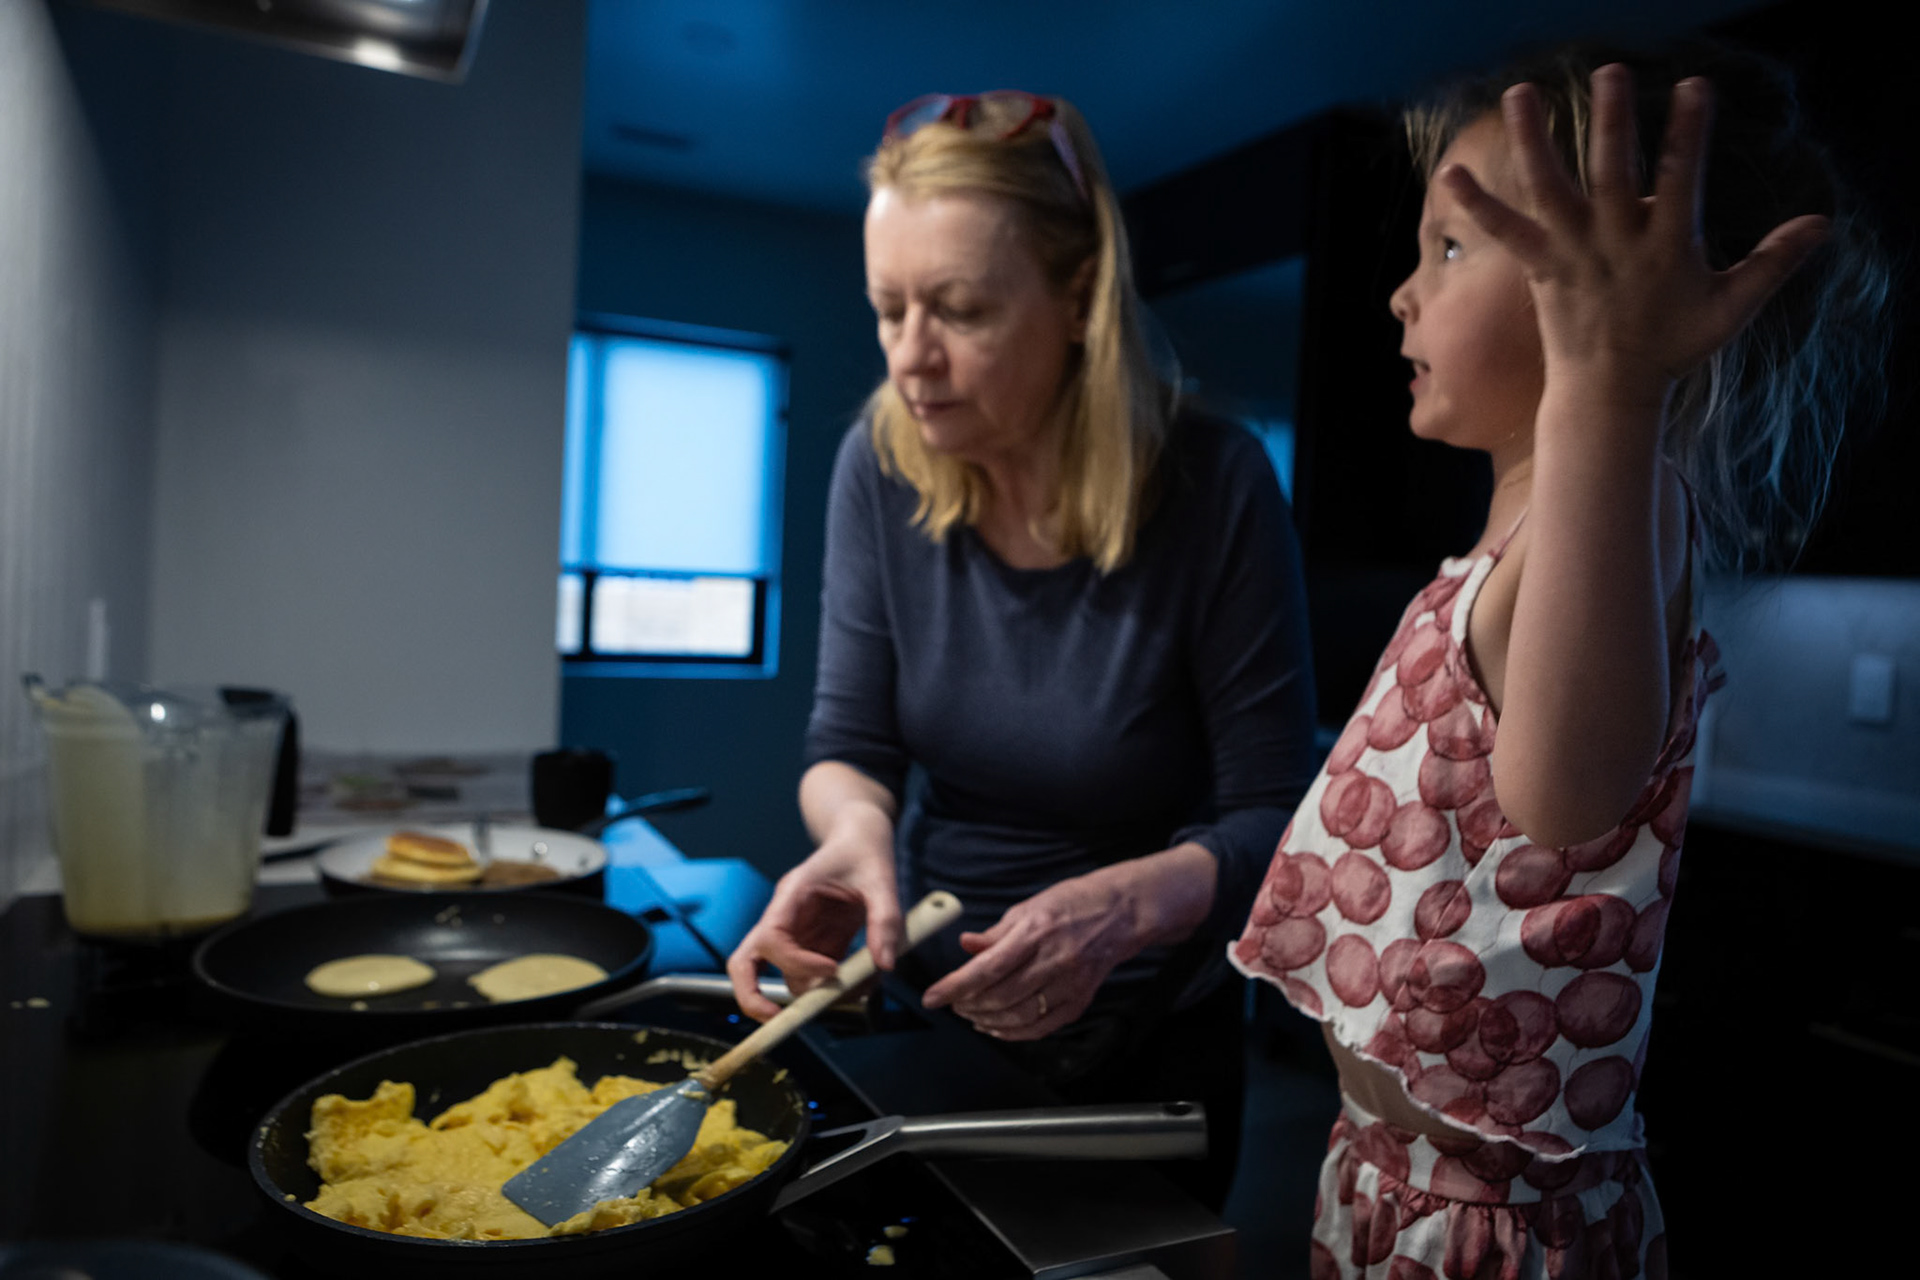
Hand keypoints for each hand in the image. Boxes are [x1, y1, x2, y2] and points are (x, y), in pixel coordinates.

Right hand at [725, 809, 900, 1021]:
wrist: (860, 838)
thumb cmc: (862, 850)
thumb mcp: (881, 879)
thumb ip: (885, 920)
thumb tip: (883, 964)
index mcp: (792, 895)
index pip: (771, 938)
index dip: (796, 963)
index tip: (833, 971)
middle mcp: (786, 918)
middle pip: (745, 962)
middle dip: (753, 996)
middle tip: (776, 1021)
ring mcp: (797, 935)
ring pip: (785, 977)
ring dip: (817, 995)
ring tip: (863, 988)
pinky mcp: (815, 945)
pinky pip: (814, 978)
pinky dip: (837, 990)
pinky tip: (867, 981)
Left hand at [920, 868, 1144, 1041]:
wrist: (1121, 913)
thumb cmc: (1071, 904)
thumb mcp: (1029, 907)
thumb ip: (996, 933)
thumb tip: (965, 946)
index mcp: (1035, 932)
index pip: (986, 968)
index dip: (954, 986)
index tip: (932, 997)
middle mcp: (1053, 960)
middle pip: (999, 996)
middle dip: (967, 1005)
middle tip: (951, 1004)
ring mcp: (1069, 984)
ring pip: (1018, 1016)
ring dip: (987, 1020)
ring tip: (970, 1015)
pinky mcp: (1080, 1000)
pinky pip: (1041, 1027)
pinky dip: (1014, 1032)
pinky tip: (997, 1026)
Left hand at [1443, 65, 1828, 414]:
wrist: (1610, 394)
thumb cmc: (1674, 348)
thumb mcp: (1731, 307)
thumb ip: (1773, 262)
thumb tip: (1822, 223)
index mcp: (1667, 246)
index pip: (1684, 178)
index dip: (1689, 132)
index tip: (1693, 87)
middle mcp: (1615, 243)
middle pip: (1614, 172)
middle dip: (1614, 121)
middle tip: (1610, 71)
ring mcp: (1574, 254)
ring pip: (1550, 189)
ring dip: (1533, 140)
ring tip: (1518, 93)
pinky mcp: (1541, 268)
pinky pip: (1505, 230)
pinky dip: (1477, 204)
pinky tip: (1449, 172)